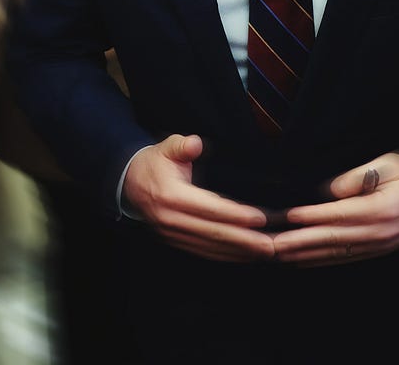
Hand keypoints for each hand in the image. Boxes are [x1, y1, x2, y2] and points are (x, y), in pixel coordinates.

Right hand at [122, 135, 273, 261]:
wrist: (128, 183)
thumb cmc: (153, 164)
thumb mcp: (165, 148)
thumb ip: (181, 145)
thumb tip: (195, 143)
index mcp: (171, 197)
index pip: (209, 208)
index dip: (235, 214)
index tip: (258, 218)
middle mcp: (172, 220)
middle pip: (213, 233)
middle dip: (244, 241)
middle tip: (270, 244)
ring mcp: (174, 234)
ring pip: (211, 247)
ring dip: (239, 252)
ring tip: (264, 252)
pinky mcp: (177, 242)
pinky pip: (205, 252)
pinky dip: (227, 255)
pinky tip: (245, 255)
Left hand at [272, 153, 398, 264]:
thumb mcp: (389, 163)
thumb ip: (357, 178)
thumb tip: (329, 192)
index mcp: (383, 209)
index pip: (340, 215)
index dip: (313, 217)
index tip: (289, 217)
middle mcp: (380, 232)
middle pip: (334, 239)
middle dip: (301, 242)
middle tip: (274, 244)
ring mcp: (381, 245)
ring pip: (338, 253)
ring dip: (307, 255)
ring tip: (282, 255)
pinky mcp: (380, 249)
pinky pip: (348, 257)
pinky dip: (324, 260)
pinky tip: (306, 260)